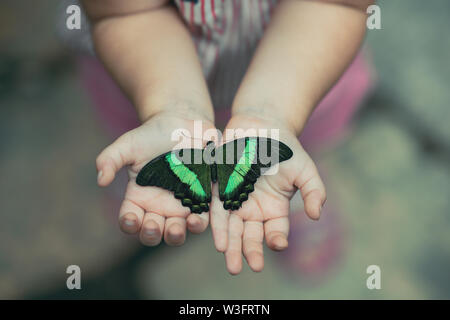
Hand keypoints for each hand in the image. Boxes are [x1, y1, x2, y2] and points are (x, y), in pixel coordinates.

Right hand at [96, 112, 215, 245]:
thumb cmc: (151, 135)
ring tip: (176, 229)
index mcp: (138, 198)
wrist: (182, 123)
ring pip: (176, 231)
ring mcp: (180, 206)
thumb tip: (101, 180)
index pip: (130, 219)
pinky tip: (196, 219)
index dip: (129, 224)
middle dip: (152, 233)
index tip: (131, 219)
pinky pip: (200, 219)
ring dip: (175, 235)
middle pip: (153, 232)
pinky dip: (198, 224)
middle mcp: (158, 207)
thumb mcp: (128, 145)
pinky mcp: (201, 201)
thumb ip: (110, 160)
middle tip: (153, 226)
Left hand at [210, 114, 326, 273]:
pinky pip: (216, 211)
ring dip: (231, 247)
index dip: (276, 239)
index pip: (275, 231)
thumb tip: (315, 215)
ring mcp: (235, 201)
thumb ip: (314, 192)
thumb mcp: (305, 169)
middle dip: (249, 252)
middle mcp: (253, 209)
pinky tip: (218, 241)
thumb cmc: (285, 148)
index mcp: (274, 208)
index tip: (277, 244)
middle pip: (250, 236)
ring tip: (231, 264)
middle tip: (247, 268)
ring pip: (232, 229)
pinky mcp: (219, 190)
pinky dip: (217, 226)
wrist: (261, 125)